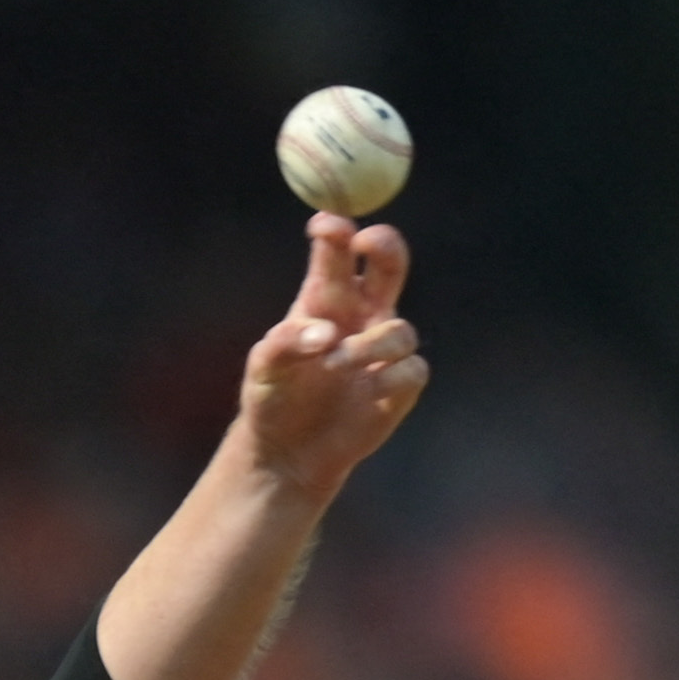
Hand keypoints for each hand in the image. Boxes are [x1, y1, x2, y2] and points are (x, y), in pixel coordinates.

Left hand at [234, 214, 425, 501]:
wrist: (287, 451)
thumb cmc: (273, 398)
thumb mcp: (265, 367)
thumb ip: (288, 341)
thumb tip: (326, 333)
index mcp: (324, 297)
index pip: (338, 250)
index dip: (336, 230)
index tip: (325, 228)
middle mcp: (360, 314)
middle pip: (387, 263)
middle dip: (385, 245)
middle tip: (367, 244)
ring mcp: (382, 350)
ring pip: (401, 329)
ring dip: (372, 344)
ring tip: (336, 365)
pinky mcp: (400, 387)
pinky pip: (413, 370)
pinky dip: (391, 377)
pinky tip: (367, 392)